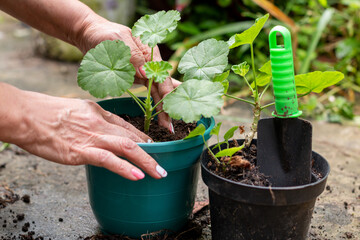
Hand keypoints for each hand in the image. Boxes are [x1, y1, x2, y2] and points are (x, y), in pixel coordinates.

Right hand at [13, 89, 166, 180]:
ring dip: (147, 161)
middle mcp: (100, 124)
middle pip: (133, 138)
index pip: (127, 126)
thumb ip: (92, 120)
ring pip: (127, 148)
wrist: (26, 116)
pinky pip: (109, 160)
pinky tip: (138, 176)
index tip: (153, 147)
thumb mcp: (76, 111)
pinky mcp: (81, 152)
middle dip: (152, 151)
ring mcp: (92, 137)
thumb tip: (103, 132)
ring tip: (159, 173)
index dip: (143, 138)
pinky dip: (126, 169)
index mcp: (99, 113)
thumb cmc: (47, 114)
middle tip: (163, 164)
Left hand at [76, 18, 180, 131]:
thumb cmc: (104, 34)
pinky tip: (158, 116)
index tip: (169, 107)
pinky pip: (147, 93)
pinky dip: (152, 104)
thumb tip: (146, 75)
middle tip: (170, 126)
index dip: (166, 92)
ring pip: (156, 92)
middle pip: (162, 87)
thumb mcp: (118, 40)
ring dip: (161, 109)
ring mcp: (143, 72)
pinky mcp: (135, 78)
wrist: (89, 35)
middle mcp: (149, 64)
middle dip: (167, 106)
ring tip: (166, 126)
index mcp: (150, 53)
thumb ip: (133, 57)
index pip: (161, 75)